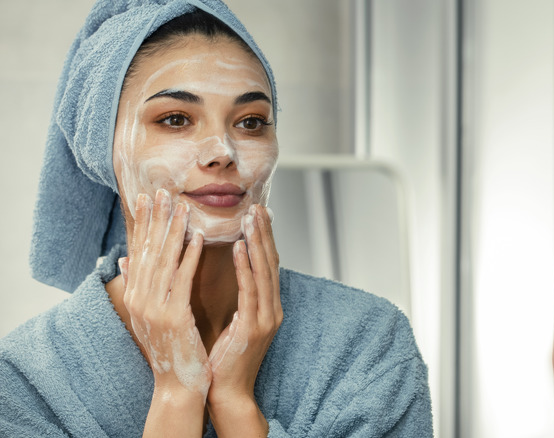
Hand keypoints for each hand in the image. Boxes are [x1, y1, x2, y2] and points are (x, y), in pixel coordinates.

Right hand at [120, 189, 209, 404]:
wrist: (178, 382)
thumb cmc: (169, 347)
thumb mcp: (147, 314)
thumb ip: (137, 285)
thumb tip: (124, 259)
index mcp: (134, 296)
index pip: (138, 252)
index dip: (142, 224)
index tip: (146, 197)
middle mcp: (139, 299)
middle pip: (149, 251)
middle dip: (156, 219)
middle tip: (162, 191)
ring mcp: (153, 308)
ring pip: (165, 261)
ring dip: (174, 231)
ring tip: (182, 206)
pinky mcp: (173, 316)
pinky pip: (182, 280)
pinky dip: (190, 257)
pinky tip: (198, 238)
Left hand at [207, 205, 281, 435]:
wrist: (226, 392)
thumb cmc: (222, 358)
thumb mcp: (231, 322)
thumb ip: (235, 297)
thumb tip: (227, 276)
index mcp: (266, 307)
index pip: (266, 266)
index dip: (264, 239)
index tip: (257, 214)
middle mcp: (272, 309)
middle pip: (271, 262)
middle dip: (264, 233)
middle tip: (258, 206)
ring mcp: (267, 318)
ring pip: (264, 271)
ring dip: (257, 241)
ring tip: (250, 217)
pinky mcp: (255, 327)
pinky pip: (251, 290)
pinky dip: (246, 266)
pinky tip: (239, 247)